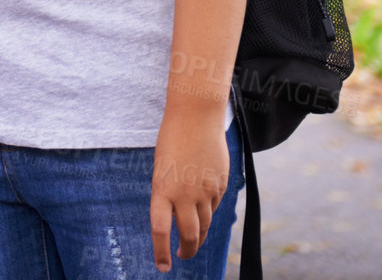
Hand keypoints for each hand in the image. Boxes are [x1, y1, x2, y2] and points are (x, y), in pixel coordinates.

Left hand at [149, 109, 229, 271]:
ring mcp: (205, 191)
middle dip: (186, 250)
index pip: (160, 229)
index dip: (161, 251)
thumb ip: (168, 194)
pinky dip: (208, 211)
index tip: (163, 267)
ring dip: (198, 236)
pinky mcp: (220, 185)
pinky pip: (214, 206)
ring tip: (192, 241)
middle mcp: (184, 194)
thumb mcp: (161, 168)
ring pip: (204, 224)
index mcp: (162, 189)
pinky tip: (203, 207)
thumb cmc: (171, 139)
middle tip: (181, 256)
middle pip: (189, 234)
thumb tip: (177, 218)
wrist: (195, 117)